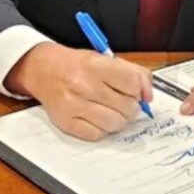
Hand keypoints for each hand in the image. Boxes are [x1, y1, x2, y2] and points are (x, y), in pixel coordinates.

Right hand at [5, 42, 153, 140]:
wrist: (43, 70)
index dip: (139, 90)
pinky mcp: (66, 122)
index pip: (133, 84)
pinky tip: (97, 117)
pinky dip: (102, 129)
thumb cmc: (79, 65)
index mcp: (97, 66)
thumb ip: (135, 73)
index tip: (134, 91)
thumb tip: (149, 96)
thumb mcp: (107, 59)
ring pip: (115, 124)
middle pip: (128, 107)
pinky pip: (97, 135)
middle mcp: (85, 86)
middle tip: (123, 101)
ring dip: (119, 119)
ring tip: (111, 110)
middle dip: (131, 106)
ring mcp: (74, 106)